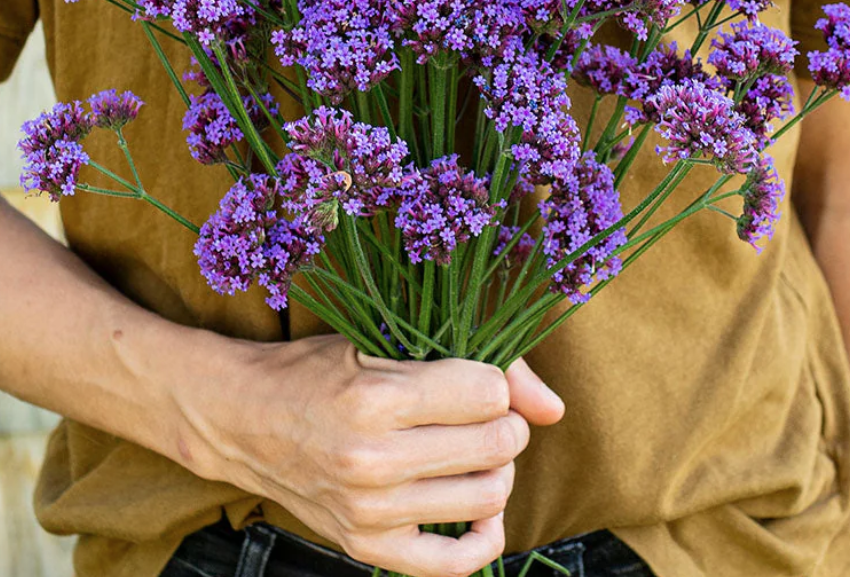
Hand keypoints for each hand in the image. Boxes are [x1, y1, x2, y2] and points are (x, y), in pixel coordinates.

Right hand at [175, 334, 563, 576]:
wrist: (244, 419)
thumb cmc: (316, 370)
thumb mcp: (381, 343)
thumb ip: (474, 366)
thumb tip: (556, 410)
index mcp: (376, 399)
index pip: (487, 393)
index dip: (493, 382)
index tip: (475, 378)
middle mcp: (373, 461)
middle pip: (495, 444)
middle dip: (505, 423)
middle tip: (483, 414)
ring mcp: (370, 513)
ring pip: (487, 497)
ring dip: (497, 469)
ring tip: (476, 451)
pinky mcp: (366, 547)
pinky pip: (455, 563)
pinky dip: (484, 535)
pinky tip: (478, 506)